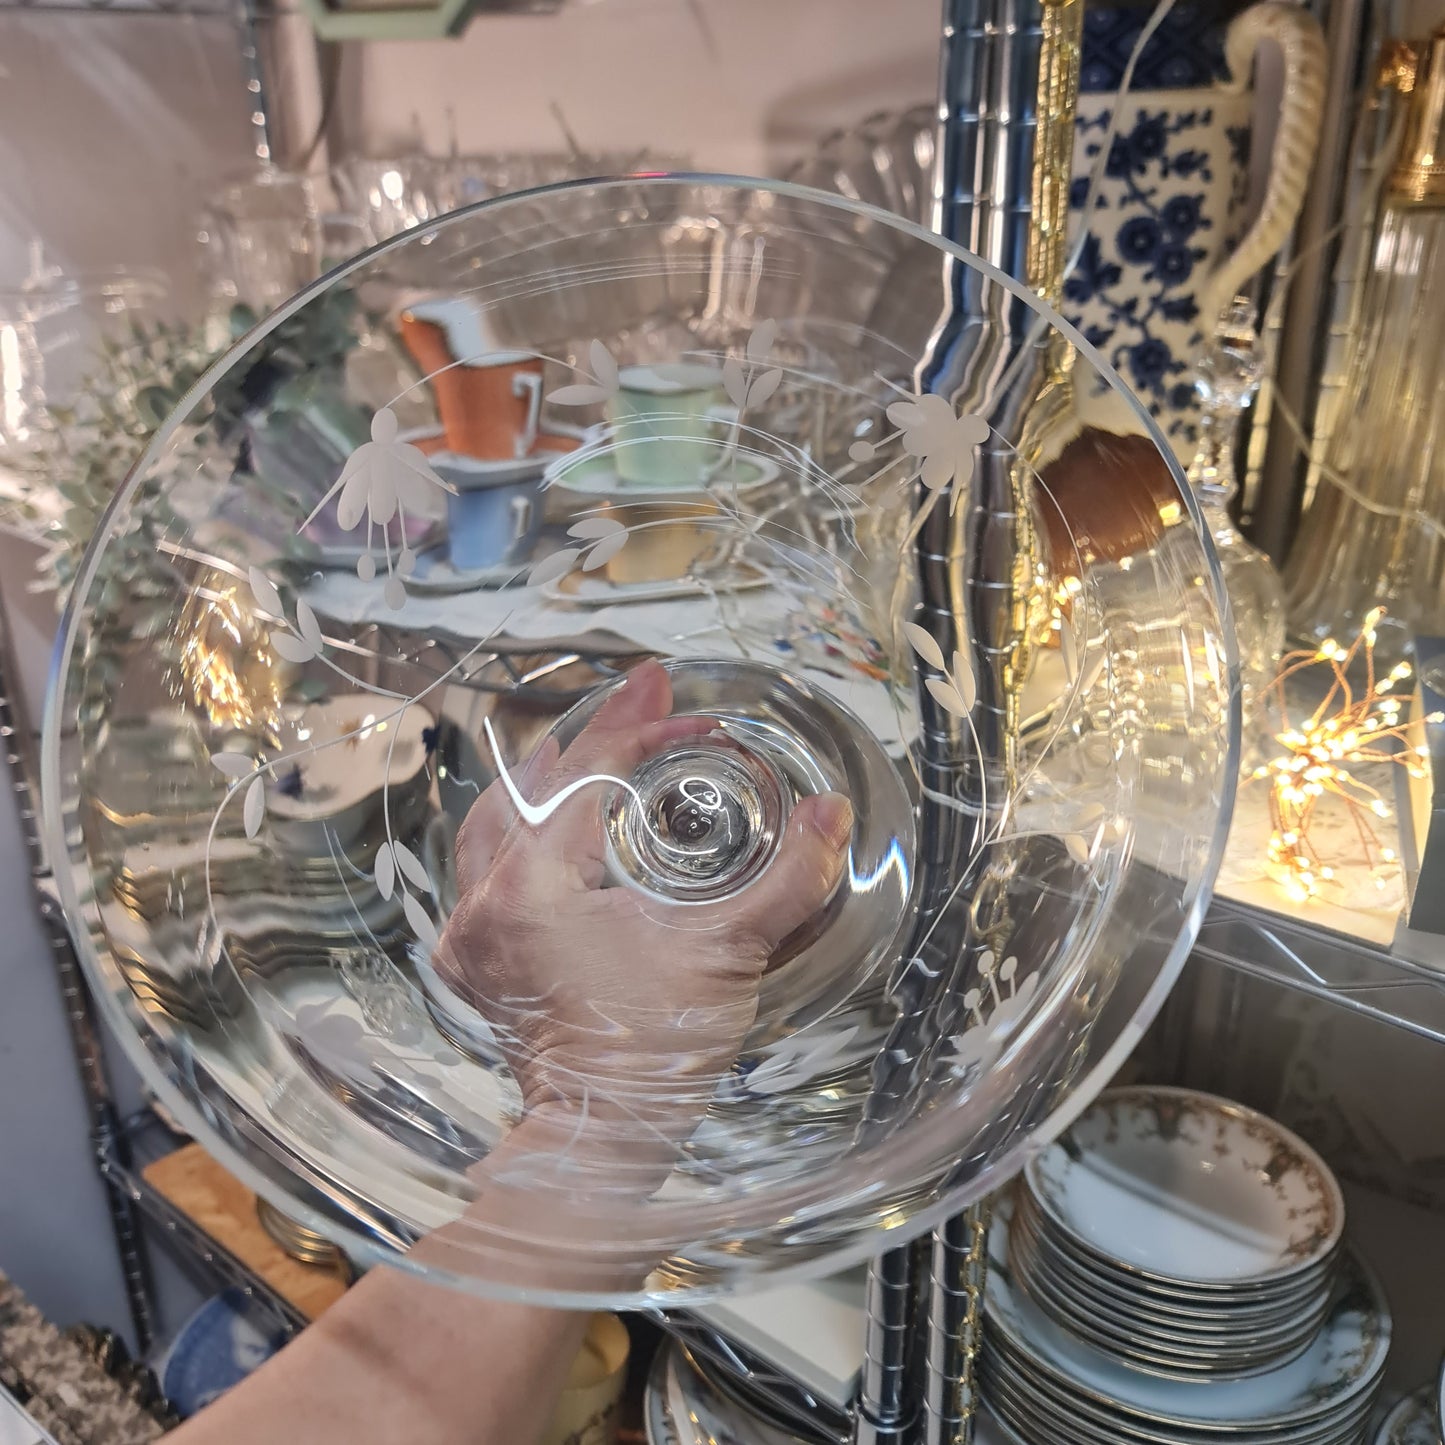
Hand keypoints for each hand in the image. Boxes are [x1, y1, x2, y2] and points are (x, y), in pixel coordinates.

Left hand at [434, 659, 852, 1177]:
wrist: (598, 1147)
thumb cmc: (653, 1055)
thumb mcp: (729, 955)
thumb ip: (788, 878)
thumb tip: (831, 813)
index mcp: (533, 888)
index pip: (586, 775)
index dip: (638, 728)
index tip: (680, 701)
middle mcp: (485, 902)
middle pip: (532, 785)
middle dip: (596, 741)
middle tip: (649, 710)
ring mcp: (471, 935)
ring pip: (495, 822)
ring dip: (550, 782)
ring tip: (598, 753)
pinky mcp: (477, 963)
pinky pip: (486, 868)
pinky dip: (523, 832)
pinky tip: (558, 826)